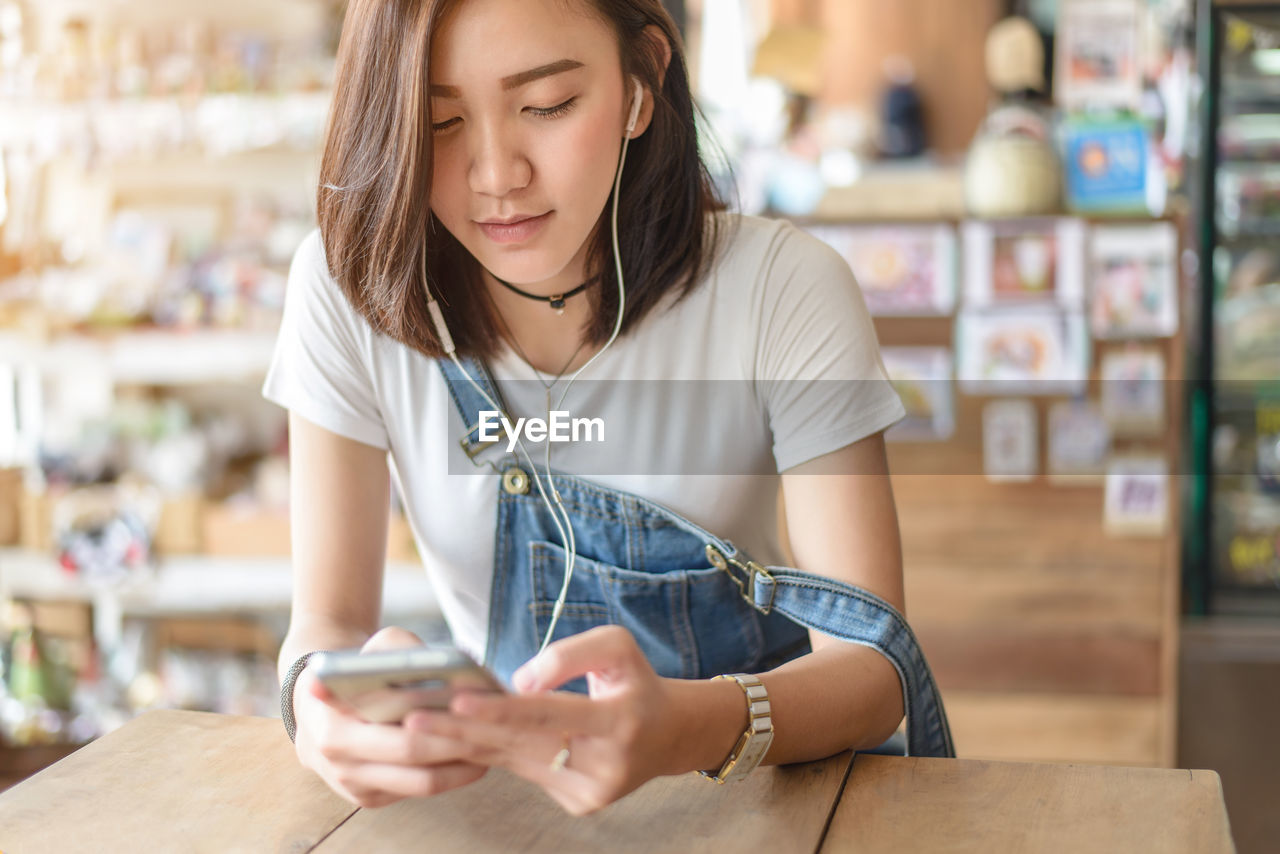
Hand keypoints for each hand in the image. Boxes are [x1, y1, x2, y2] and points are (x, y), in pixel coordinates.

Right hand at [293, 626, 487, 807]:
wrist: (317, 705)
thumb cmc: (357, 669)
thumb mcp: (376, 648)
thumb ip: (406, 652)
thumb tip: (450, 666)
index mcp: (334, 723)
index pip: (399, 733)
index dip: (440, 725)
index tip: (472, 711)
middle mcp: (338, 760)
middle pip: (414, 759)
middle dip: (457, 745)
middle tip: (492, 731)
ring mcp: (352, 784)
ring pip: (420, 783)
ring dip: (460, 768)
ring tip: (490, 746)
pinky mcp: (368, 797)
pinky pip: (415, 789)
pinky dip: (448, 774)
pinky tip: (470, 756)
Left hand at [414, 625, 679, 815]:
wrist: (668, 736)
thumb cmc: (635, 681)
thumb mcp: (617, 647)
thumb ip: (568, 655)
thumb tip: (518, 682)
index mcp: (619, 721)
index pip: (552, 714)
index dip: (503, 709)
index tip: (459, 702)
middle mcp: (605, 764)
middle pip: (521, 744)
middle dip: (463, 731)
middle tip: (410, 720)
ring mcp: (591, 792)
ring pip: (516, 762)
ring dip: (466, 744)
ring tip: (418, 728)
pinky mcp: (578, 804)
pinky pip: (526, 773)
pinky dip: (491, 753)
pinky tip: (455, 739)